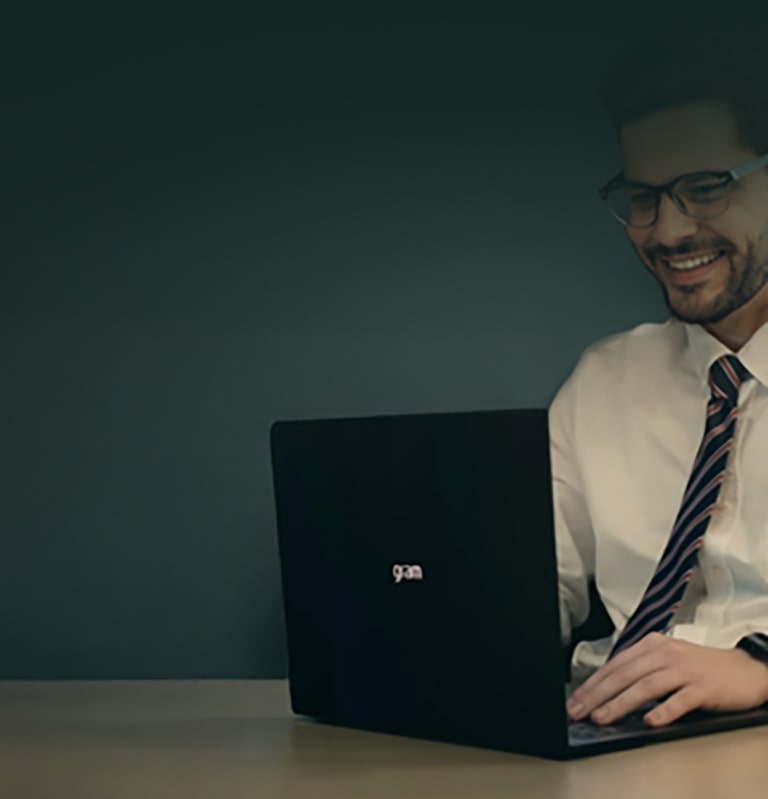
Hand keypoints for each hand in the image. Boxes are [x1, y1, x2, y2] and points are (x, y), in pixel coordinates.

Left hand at [566, 632, 767, 727]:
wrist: (745, 669)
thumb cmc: (702, 667)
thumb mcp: (667, 660)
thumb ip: (640, 670)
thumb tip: (607, 690)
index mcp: (652, 645)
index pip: (615, 665)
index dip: (592, 684)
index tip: (575, 700)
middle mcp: (665, 654)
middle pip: (624, 674)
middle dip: (597, 694)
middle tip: (579, 711)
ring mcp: (684, 670)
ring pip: (645, 686)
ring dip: (620, 703)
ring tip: (603, 717)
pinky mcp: (703, 688)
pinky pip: (680, 700)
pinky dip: (663, 711)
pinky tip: (650, 722)